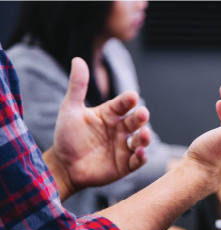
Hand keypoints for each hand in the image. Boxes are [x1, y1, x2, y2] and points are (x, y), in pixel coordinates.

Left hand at [43, 58, 151, 200]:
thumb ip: (77, 86)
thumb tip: (78, 59)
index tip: (131, 96)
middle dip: (141, 117)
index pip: (123, 104)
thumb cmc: (67, 136)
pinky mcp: (125, 165)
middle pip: (136, 121)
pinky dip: (141, 157)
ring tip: (144, 135)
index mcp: (111, 114)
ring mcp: (124, 147)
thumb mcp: (70, 109)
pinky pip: (137, 160)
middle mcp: (121, 129)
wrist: (63, 165)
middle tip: (142, 114)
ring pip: (141, 140)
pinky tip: (140, 153)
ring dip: (145, 137)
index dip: (128, 100)